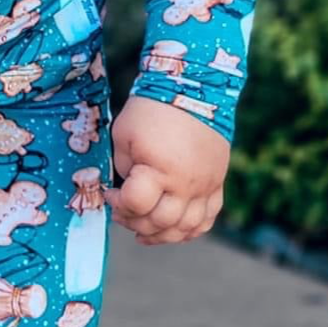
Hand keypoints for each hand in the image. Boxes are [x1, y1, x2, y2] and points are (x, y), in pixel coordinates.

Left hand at [107, 96, 228, 244]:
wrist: (194, 91)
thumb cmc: (152, 111)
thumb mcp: (124, 136)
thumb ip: (123, 168)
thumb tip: (124, 192)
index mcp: (160, 171)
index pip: (135, 204)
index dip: (117, 204)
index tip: (110, 193)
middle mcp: (186, 185)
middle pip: (160, 222)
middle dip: (135, 222)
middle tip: (123, 212)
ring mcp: (205, 187)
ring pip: (186, 228)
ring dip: (162, 235)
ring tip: (144, 232)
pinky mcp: (217, 184)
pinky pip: (208, 218)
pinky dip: (190, 230)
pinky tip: (174, 229)